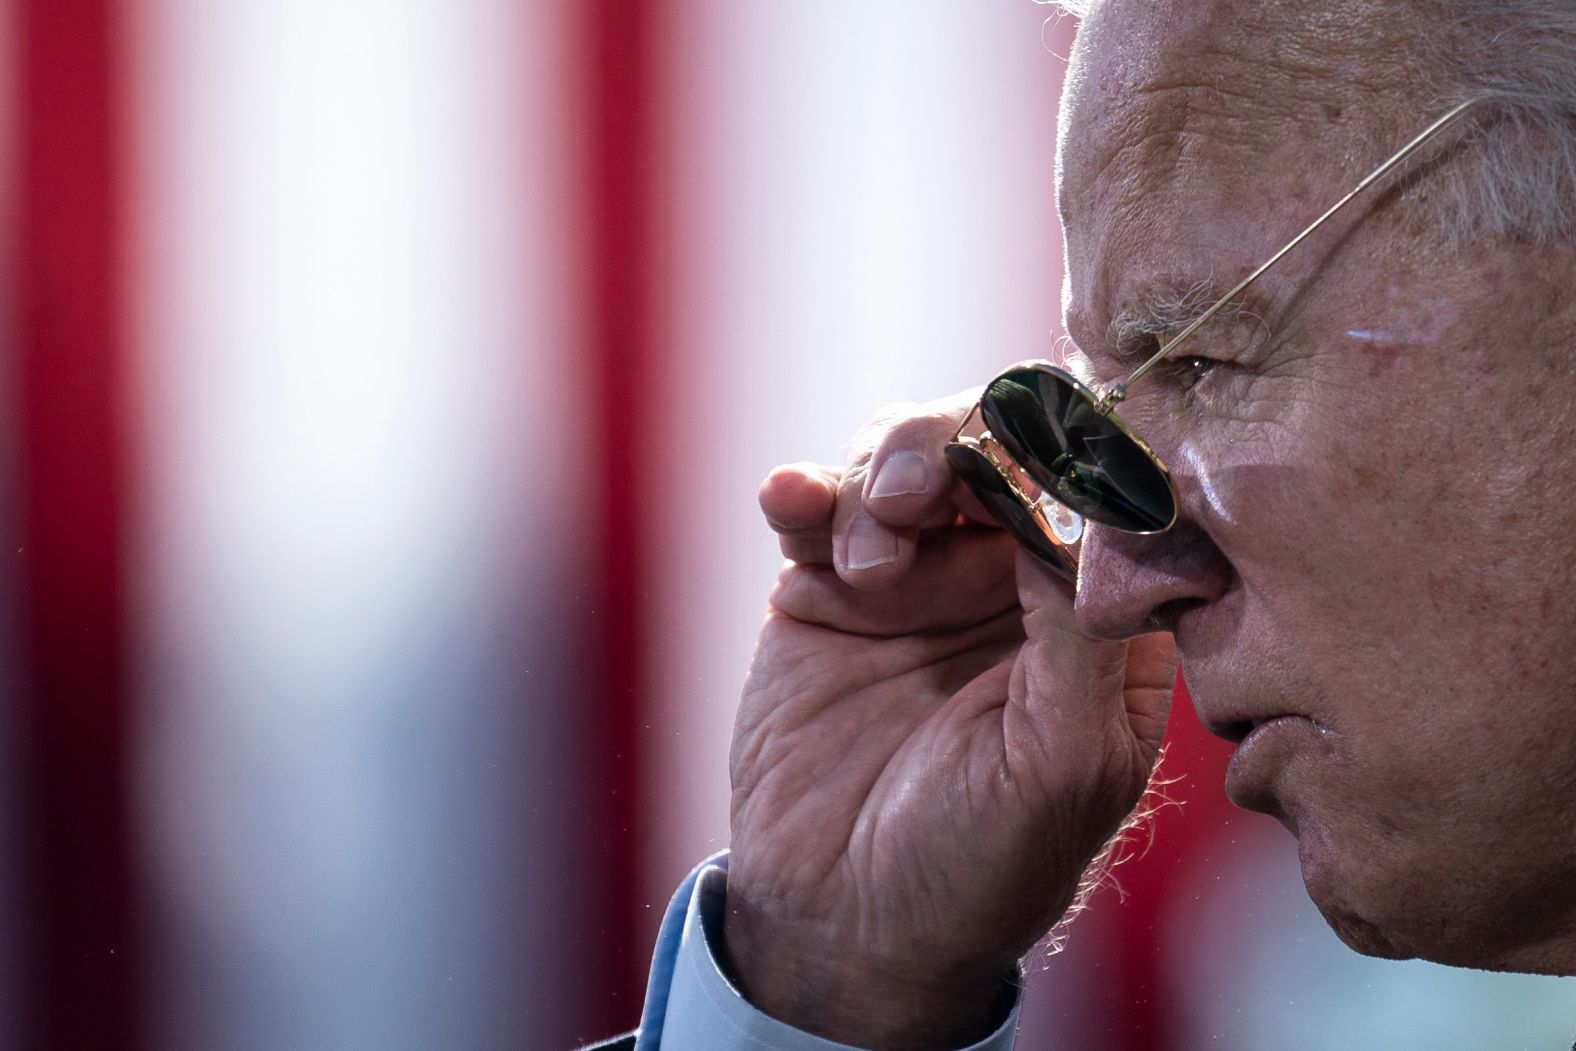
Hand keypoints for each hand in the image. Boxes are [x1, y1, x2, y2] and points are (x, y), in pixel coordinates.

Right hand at [724, 393, 1176, 1048]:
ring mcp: (920, 574)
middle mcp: (1012, 574)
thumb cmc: (984, 859)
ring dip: (882, 472)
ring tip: (867, 559)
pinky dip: (804, 489)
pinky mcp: (829, 587)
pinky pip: (818, 507)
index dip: (1072, 443)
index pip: (1103, 483)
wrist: (848, 923)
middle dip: (957, 444)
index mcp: (1095, 608)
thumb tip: (1073, 496)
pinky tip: (788, 500)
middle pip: (999, 441)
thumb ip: (1076, 626)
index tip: (1031, 455)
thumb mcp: (1062, 756)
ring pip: (907, 457)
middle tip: (915, 491)